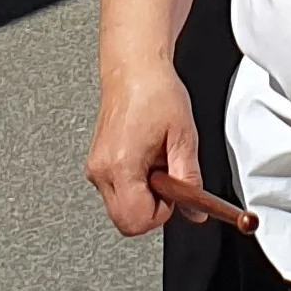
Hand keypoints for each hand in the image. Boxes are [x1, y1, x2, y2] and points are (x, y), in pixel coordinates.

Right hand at [82, 61, 202, 238]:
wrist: (133, 69)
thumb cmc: (154, 92)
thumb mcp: (184, 138)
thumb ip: (190, 180)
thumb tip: (195, 211)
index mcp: (121, 164)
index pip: (137, 221)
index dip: (163, 213)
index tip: (174, 193)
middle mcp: (101, 170)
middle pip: (125, 221)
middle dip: (152, 208)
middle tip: (166, 178)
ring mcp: (95, 167)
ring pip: (120, 208)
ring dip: (143, 195)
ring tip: (155, 162)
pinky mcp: (96, 163)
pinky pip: (115, 191)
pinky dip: (134, 185)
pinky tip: (145, 160)